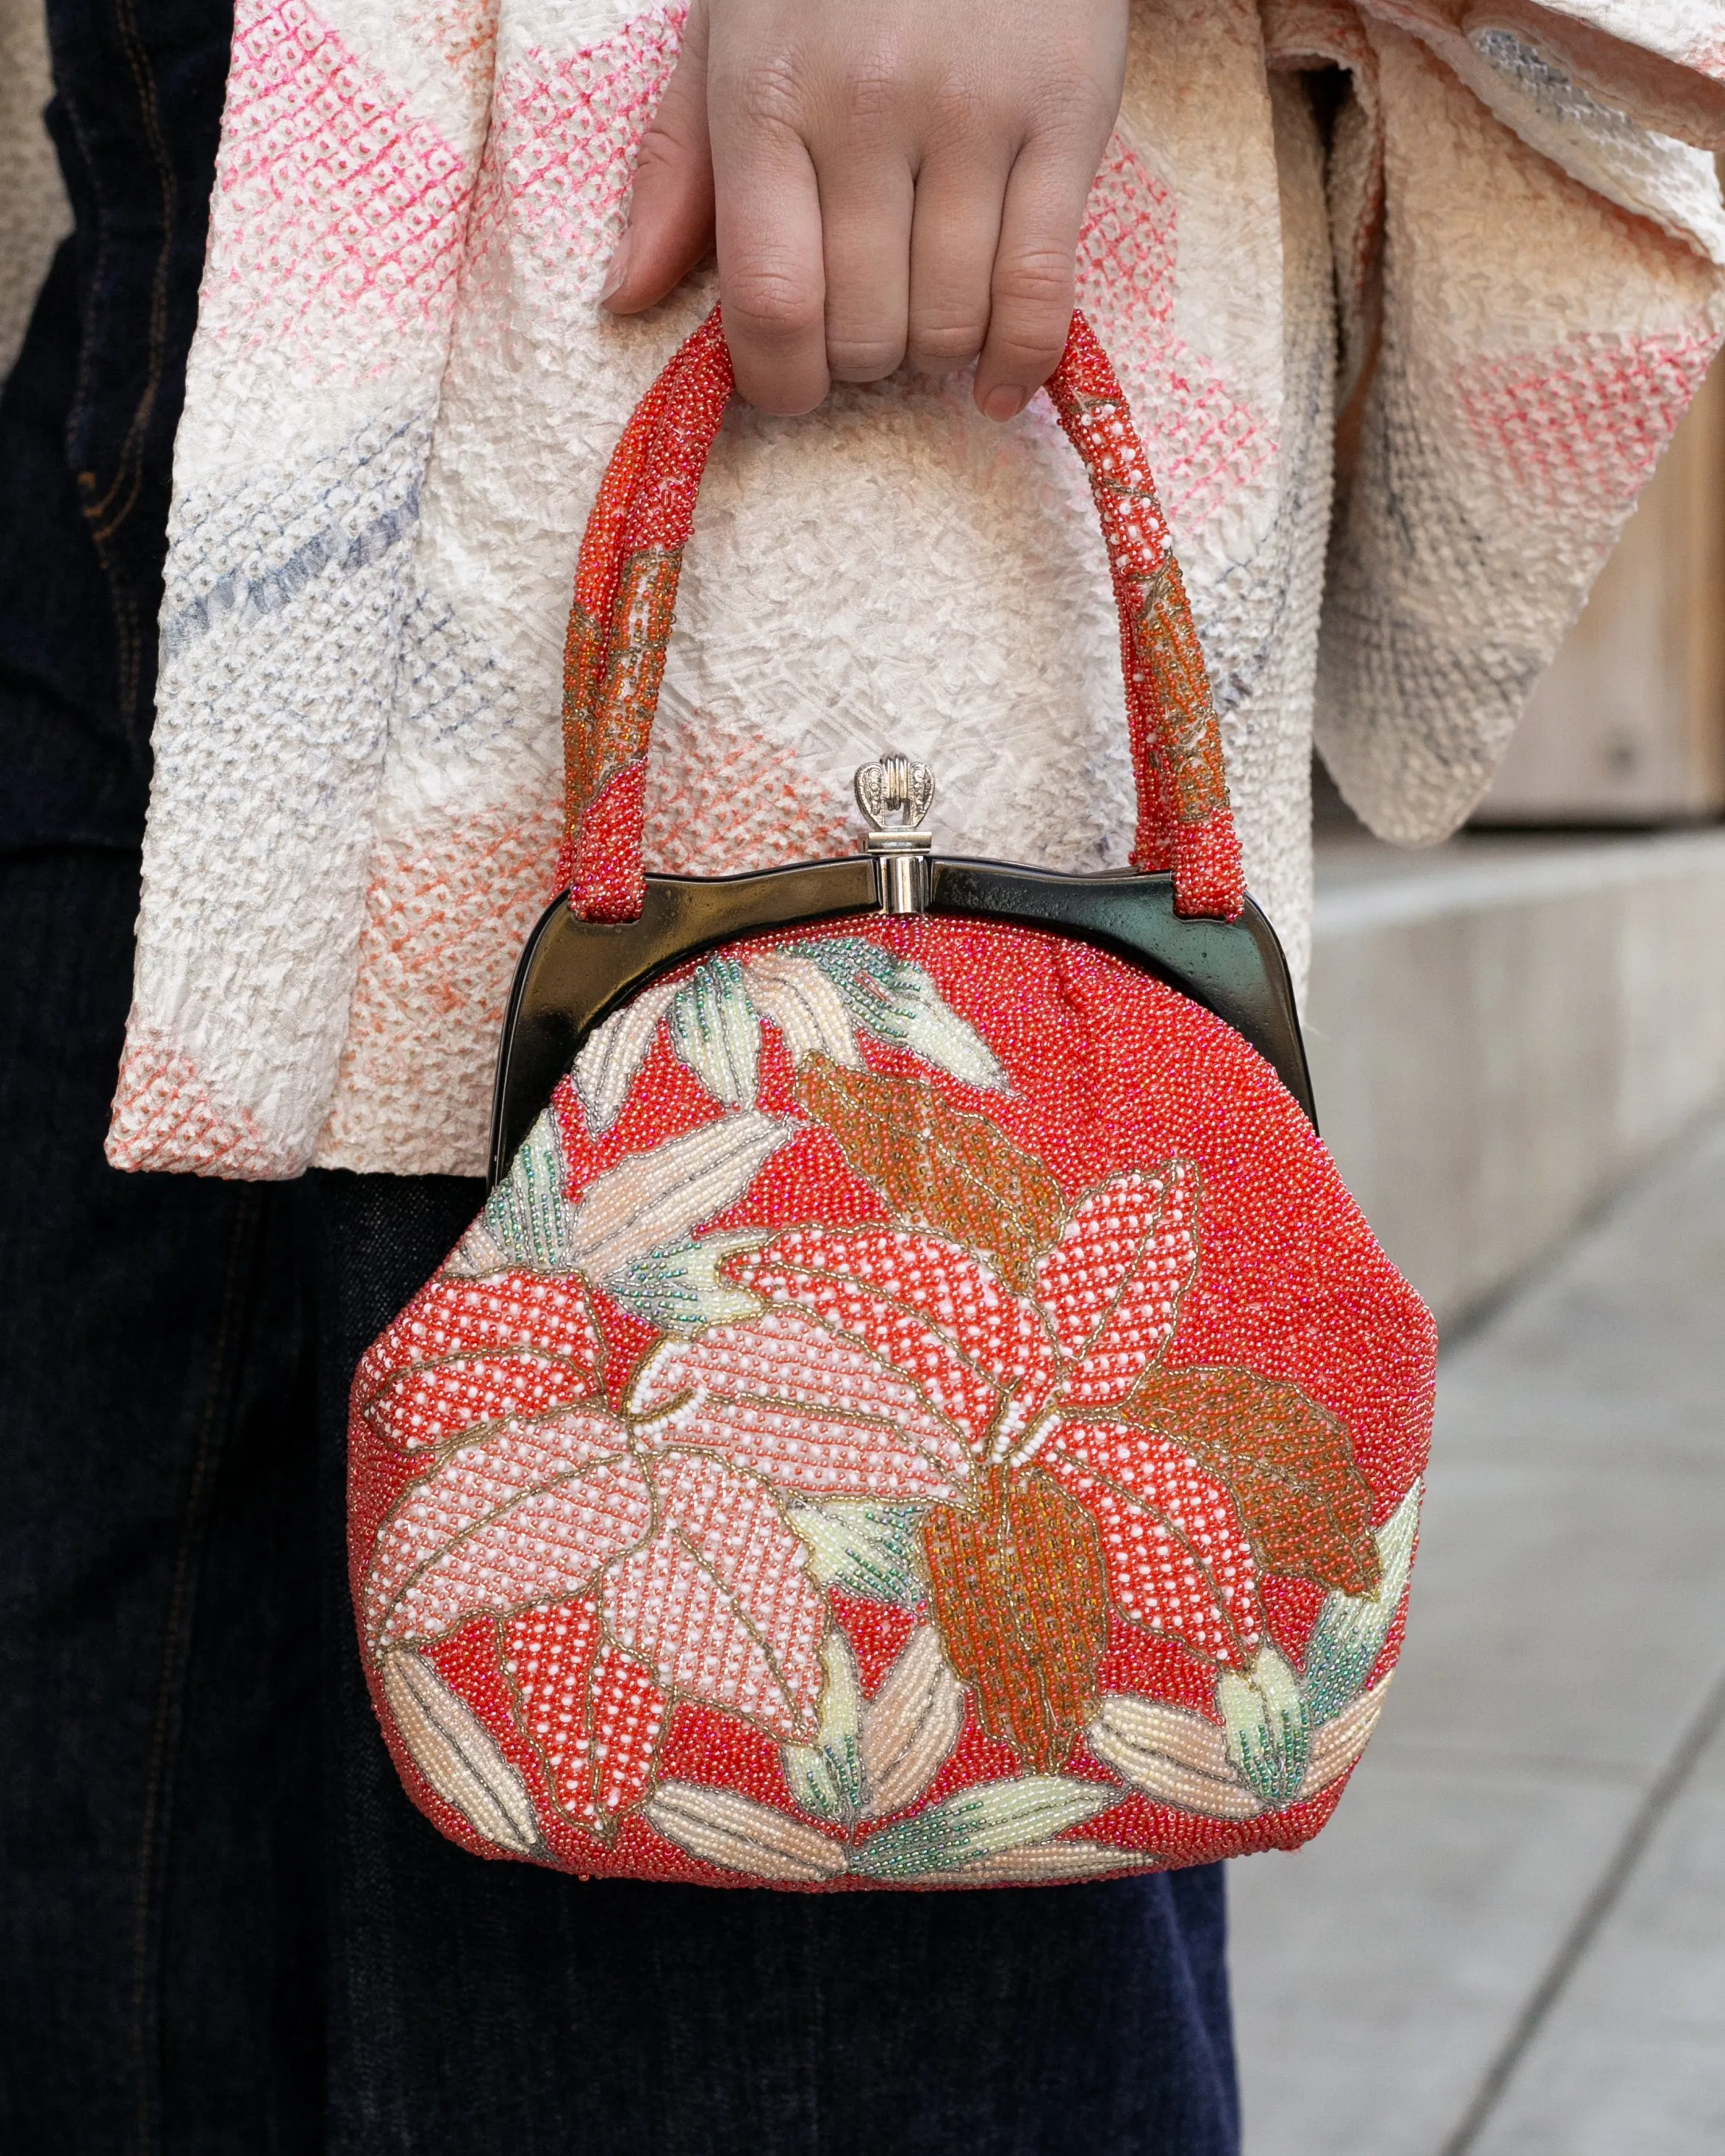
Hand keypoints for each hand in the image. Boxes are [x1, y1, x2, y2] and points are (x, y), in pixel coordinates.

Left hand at [600, 0, 1128, 419]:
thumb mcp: (731, 30)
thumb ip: (678, 166)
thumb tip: (627, 298)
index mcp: (768, 91)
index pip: (770, 300)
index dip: (779, 380)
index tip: (790, 385)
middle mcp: (869, 105)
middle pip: (865, 329)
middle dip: (860, 361)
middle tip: (867, 326)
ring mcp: (975, 113)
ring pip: (952, 321)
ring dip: (935, 354)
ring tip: (928, 319)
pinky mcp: (1068, 116)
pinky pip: (1043, 291)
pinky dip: (1020, 361)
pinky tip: (998, 383)